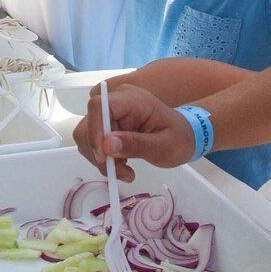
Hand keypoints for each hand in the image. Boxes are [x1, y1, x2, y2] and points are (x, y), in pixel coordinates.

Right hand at [69, 82, 194, 182]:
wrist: (183, 137)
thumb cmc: (178, 138)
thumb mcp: (162, 146)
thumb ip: (136, 144)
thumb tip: (106, 145)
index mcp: (131, 99)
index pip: (99, 106)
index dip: (94, 130)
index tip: (103, 157)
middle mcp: (116, 102)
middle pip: (88, 124)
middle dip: (98, 152)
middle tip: (118, 173)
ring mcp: (110, 114)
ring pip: (87, 137)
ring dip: (101, 160)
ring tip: (125, 172)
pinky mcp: (108, 126)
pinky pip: (94, 144)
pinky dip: (104, 160)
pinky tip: (122, 167)